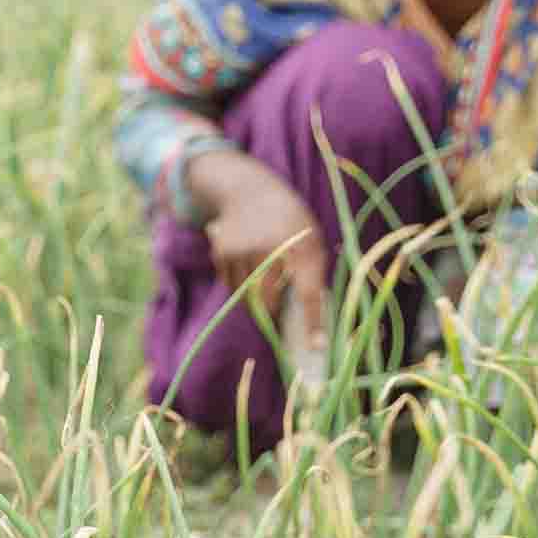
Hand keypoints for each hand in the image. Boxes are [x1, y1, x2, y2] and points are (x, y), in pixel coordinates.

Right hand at [200, 156, 329, 349]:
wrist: (251, 189)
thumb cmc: (291, 222)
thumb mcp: (310, 240)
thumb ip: (309, 275)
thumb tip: (304, 323)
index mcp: (301, 244)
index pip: (308, 292)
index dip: (312, 322)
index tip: (315, 348)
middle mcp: (270, 247)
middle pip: (268, 301)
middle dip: (273, 315)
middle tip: (278, 322)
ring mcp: (242, 249)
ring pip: (247, 296)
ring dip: (255, 300)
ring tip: (264, 280)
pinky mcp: (222, 251)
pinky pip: (231, 285)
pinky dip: (240, 285)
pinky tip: (247, 265)